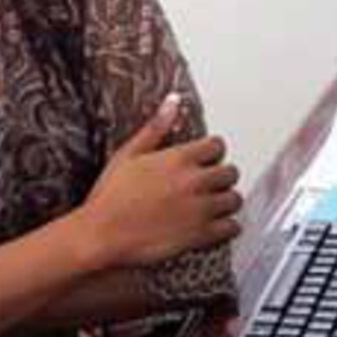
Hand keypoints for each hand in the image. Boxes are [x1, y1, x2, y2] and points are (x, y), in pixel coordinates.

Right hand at [76, 94, 243, 268]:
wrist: (102, 235)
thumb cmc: (110, 197)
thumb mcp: (128, 154)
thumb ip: (155, 127)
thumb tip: (173, 101)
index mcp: (178, 158)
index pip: (217, 146)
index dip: (211, 153)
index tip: (203, 160)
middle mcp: (194, 181)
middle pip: (230, 172)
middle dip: (221, 177)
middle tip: (206, 185)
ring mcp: (200, 209)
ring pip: (234, 199)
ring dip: (225, 201)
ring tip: (209, 206)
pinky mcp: (201, 235)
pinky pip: (232, 228)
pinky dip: (226, 227)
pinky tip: (211, 226)